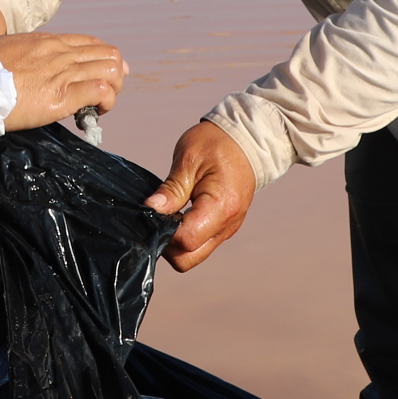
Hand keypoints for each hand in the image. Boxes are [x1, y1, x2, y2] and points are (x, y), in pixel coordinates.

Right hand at [0, 33, 128, 131]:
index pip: (90, 43)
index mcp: (45, 41)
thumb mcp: (3, 50)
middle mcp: (59, 53)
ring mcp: (62, 73)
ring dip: (113, 90)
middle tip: (104, 93)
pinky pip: (101, 91)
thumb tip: (22, 62)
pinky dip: (106, 102)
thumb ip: (22, 54)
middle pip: (108, 54)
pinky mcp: (61, 96)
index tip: (100, 74)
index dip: (102, 59)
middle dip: (114, 75)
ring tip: (100, 105)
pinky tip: (95, 113)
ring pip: (111, 70)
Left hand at [145, 121, 254, 272]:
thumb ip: (171, 190)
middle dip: (168, 244)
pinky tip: (179, 214)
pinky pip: (200, 244)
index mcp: (221, 207)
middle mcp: (227, 225)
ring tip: (170, 213)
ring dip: (176, 241)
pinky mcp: (224, 228)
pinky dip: (186, 236)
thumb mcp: (188, 159)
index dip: (164, 232)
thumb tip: (150, 210)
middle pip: (188, 258)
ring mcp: (227, 230)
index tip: (155, 212)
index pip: (187, 240)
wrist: (246, 140)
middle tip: (159, 217)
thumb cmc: (218, 144)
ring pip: (194, 255)